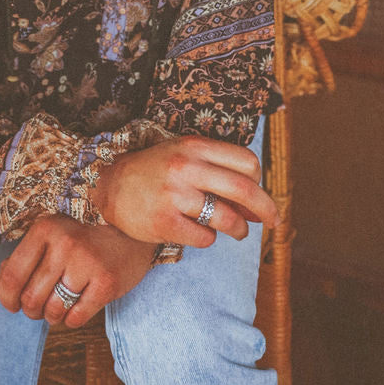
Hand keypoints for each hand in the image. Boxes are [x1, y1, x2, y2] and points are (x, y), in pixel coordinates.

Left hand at [0, 217, 156, 328]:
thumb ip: (19, 262)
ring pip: (52, 310)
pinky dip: (71, 320)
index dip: (7, 297)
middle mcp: (64, 243)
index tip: (11, 304)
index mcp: (45, 228)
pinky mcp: (107, 282)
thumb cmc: (82, 237)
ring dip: (51, 317)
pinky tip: (76, 308)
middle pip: (31, 297)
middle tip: (38, 308)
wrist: (131, 232)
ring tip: (57, 308)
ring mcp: (87, 262)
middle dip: (30, 310)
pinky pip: (76, 318)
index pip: (12, 274)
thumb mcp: (50, 239)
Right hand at [91, 135, 278, 247]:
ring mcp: (174, 195)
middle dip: (267, 210)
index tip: (259, 193)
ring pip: (227, 218)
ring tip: (237, 231)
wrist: (109, 186)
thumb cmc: (155, 172)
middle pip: (245, 189)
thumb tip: (257, 204)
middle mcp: (186, 167)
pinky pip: (205, 237)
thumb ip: (217, 170)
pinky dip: (209, 238)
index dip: (260, 181)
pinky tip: (199, 232)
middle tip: (274, 223)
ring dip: (239, 229)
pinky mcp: (164, 222)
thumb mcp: (184, 156)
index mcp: (195, 146)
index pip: (247, 161)